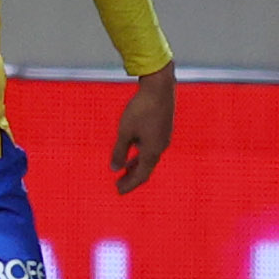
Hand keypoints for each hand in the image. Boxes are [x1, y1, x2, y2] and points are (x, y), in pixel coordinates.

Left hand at [111, 63, 173, 192]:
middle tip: (119, 184)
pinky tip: (134, 150)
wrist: (160, 88)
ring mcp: (163, 138)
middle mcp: (161, 147)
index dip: (130, 184)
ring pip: (149, 157)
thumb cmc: (141, 110)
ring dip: (136, 165)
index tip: (118, 190)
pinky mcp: (163, 128)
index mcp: (152, 151)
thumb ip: (119, 151)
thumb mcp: (125, 132)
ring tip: (124, 170)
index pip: (141, 175)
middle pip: (146, 168)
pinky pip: (151, 148)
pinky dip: (141, 154)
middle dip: (132, 177)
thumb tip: (115, 168)